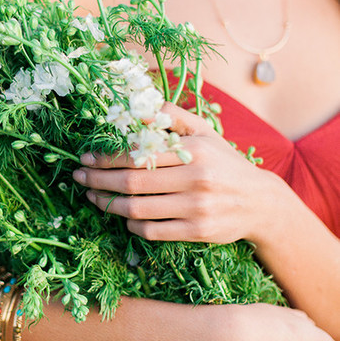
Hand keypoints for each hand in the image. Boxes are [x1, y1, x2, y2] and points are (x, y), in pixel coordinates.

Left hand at [72, 103, 275, 244]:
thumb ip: (172, 117)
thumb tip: (138, 107)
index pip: (139, 154)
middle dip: (99, 179)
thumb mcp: (205, 133)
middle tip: (79, 177)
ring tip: (93, 197)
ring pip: (138, 209)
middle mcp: (195, 180)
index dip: (107, 156)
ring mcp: (196, 209)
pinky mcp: (197, 232)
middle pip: (132, 182)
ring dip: (109, 204)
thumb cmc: (225, 163)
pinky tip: (123, 216)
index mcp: (194, 151)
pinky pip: (153, 231)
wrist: (261, 203)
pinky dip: (132, 225)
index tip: (87, 156)